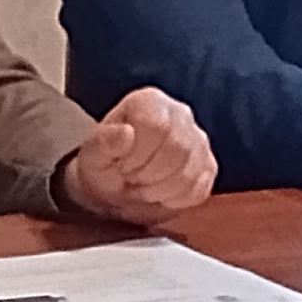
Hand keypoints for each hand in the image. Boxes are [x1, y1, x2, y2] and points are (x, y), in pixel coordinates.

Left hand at [60, 89, 214, 224]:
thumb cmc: (105, 165)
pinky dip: (175, 200)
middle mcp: (180, 114)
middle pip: (178, 148)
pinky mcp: (208, 167)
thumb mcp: (93, 155)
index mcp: (150, 101)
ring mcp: (199, 141)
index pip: (156, 125)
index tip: (122, 164)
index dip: (137, 154)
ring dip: (160, 189)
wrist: (116, 186)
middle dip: (148, 174)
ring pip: (190, 172)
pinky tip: (160, 193)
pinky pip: (200, 189)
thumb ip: (103, 142)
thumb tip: (125, 134)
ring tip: (143, 185)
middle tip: (132, 178)